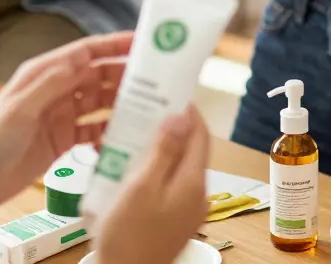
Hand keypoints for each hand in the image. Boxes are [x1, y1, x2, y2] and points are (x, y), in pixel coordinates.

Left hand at [0, 32, 132, 211]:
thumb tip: (81, 62)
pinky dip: (110, 131)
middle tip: (155, 78)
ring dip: (121, 102)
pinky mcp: (64, 139)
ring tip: (148, 105)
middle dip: (124, 74)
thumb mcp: (19, 109)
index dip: (113, 45)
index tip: (141, 42)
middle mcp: (54, 90)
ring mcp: (61, 115)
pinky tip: (125, 134)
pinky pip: (94, 130)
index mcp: (42, 74)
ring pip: (99, 101)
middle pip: (97, 75)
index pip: (85, 52)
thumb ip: (50, 84)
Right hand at [97, 108, 210, 263]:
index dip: (189, 112)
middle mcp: (198, 195)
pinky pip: (171, 185)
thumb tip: (182, 117)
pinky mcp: (176, 220)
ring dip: (162, 150)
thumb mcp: (140, 187)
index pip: (201, 136)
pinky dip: (157, 171)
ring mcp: (189, 210)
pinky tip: (134, 170)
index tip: (172, 93)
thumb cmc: (129, 236)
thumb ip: (163, 151)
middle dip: (172, 130)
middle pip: (191, 151)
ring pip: (179, 168)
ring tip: (137, 138)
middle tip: (148, 113)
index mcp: (193, 183)